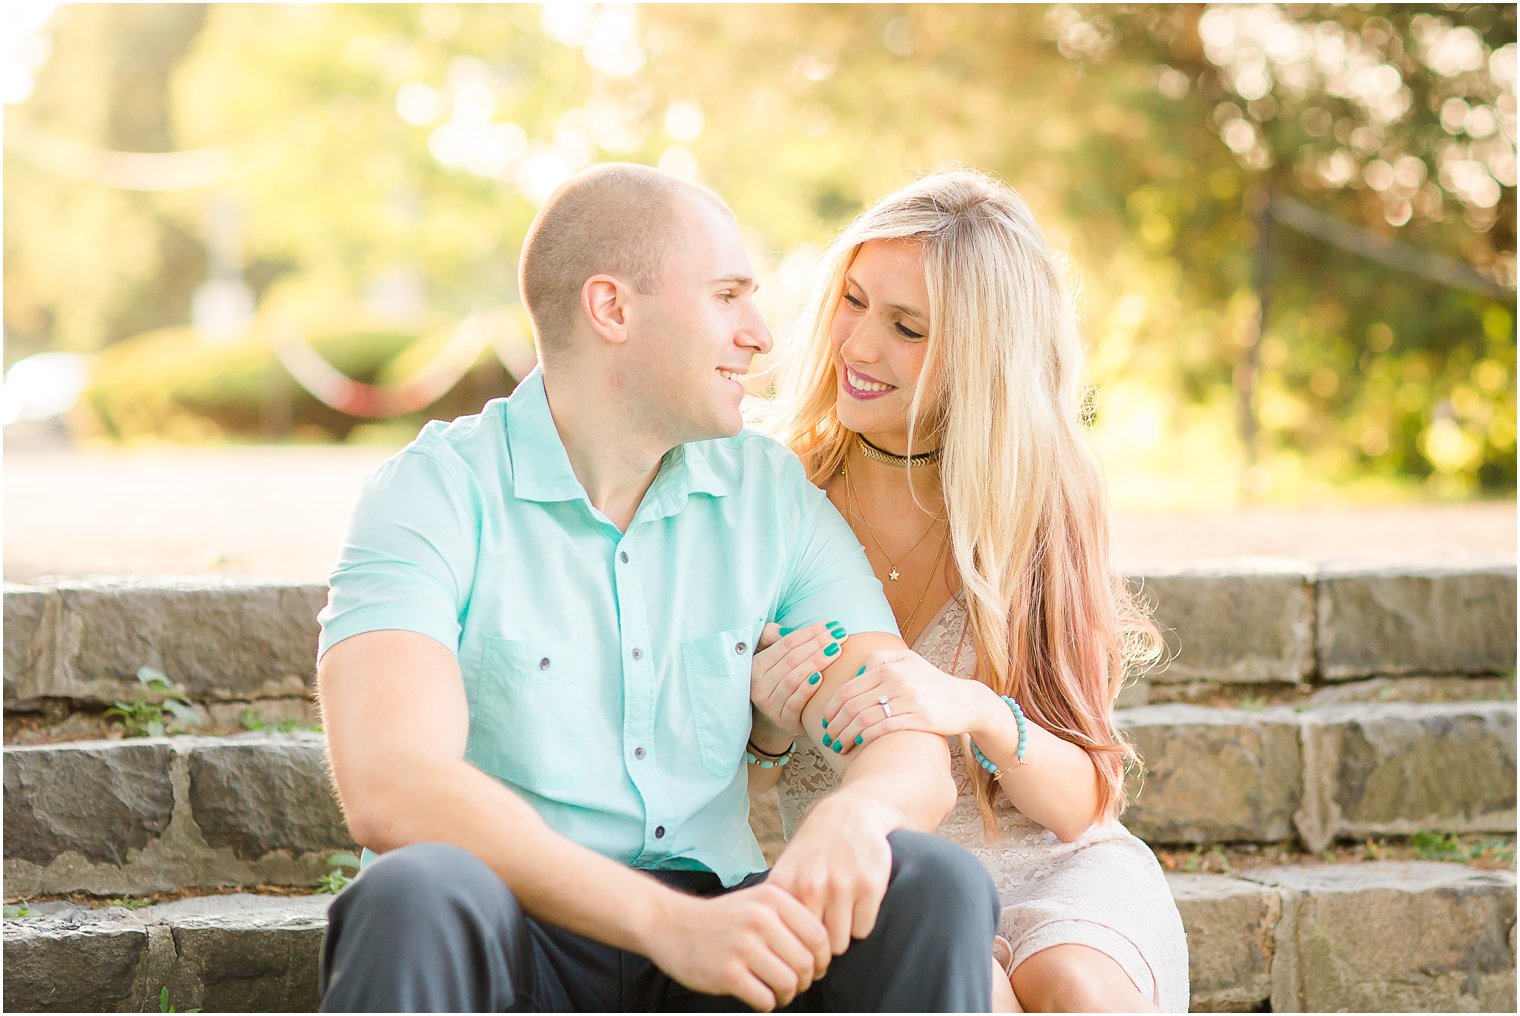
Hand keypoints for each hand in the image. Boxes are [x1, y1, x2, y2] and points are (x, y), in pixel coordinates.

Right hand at [644, 883, 831, 1010]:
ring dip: (787, 994)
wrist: (672, 925)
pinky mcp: (727, 973)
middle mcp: (760, 919)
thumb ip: (790, 918)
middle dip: (804, 980)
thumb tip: (825, 952)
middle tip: (793, 983)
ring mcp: (742, 947)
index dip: (821, 959)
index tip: (812, 968)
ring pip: (789, 983)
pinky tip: (759, 995)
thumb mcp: (757, 902)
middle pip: (806, 963)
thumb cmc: (722, 918)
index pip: (819, 937)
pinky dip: (767, 1003)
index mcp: (773, 899)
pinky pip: (765, 999)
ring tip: (777, 991)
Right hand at [751, 620, 848, 736]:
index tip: (830, 625)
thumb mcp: (773, 657)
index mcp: (755, 665)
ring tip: (836, 650)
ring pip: (793, 678)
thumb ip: (774, 638)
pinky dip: (807, 688)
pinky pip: (794, 702)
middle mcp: (758, 685)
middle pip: (791, 659)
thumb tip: (786, 630)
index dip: (808, 633)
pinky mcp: (782, 720)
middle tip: (840, 635)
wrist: (781, 717)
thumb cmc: (781, 680)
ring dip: (816, 662)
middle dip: (817, 644)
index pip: (785, 644)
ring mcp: (769, 704)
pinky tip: (821, 678)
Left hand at [767, 794, 895, 955]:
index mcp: (786, 884)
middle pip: (813, 946)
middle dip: (818, 946)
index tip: (799, 948)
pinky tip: (857, 905)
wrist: (850, 814)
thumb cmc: (815, 850)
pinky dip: (861, 924)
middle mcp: (811, 885)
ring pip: (840, 943)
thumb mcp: (786, 869)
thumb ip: (778, 906)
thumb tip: (770, 951)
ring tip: (840, 916)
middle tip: (823, 933)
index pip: (784, 940)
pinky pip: (863, 929)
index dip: (793, 949)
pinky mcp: (869, 886)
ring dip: (841, 935)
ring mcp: (841, 885)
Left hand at [819, 648, 990, 757]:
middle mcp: (896, 680)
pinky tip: (859, 744)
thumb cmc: (933, 683)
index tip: (825, 721)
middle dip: (835, 725)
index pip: (848, 689)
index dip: (831, 708)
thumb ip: (882, 658)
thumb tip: (857, 669)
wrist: (966, 701)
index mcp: (889, 667)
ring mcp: (908, 699)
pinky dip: (866, 737)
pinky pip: (884, 728)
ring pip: (864, 719)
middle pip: (852, 705)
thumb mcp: (909, 660)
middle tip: (828, 738)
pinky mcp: (920, 718)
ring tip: (839, 746)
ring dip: (846, 735)